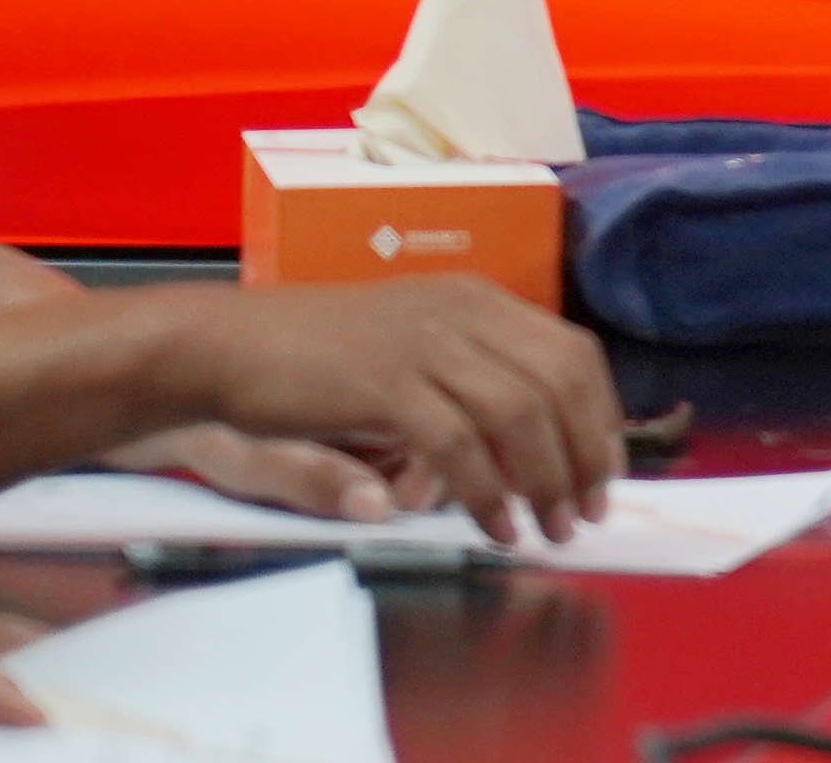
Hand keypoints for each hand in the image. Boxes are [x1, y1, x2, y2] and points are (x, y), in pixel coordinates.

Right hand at [161, 279, 624, 543]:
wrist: (225, 347)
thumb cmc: (313, 358)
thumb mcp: (408, 357)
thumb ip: (466, 387)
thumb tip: (530, 441)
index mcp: (475, 299)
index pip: (571, 351)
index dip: (599, 413)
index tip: (606, 469)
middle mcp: (462, 311)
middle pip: (560, 379)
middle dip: (586, 452)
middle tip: (589, 511)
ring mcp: (425, 342)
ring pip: (519, 411)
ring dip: (545, 479)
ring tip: (550, 529)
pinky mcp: (387, 381)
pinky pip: (459, 443)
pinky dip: (486, 491)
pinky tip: (495, 526)